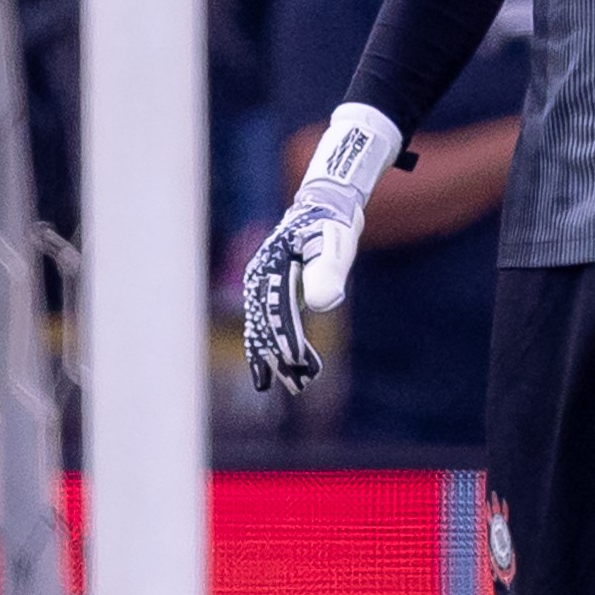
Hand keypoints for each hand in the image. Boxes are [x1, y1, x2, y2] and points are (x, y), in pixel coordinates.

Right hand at [242, 103, 400, 393]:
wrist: (324, 208)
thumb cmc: (332, 227)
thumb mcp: (335, 246)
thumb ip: (328, 272)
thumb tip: (322, 304)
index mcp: (272, 265)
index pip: (277, 309)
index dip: (287, 339)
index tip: (299, 364)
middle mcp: (259, 278)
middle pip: (265, 324)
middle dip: (280, 357)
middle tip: (299, 386)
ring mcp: (261, 286)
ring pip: (262, 329)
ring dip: (275, 359)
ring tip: (291, 387)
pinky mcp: (269, 295)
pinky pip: (265, 326)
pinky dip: (270, 349)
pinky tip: (274, 374)